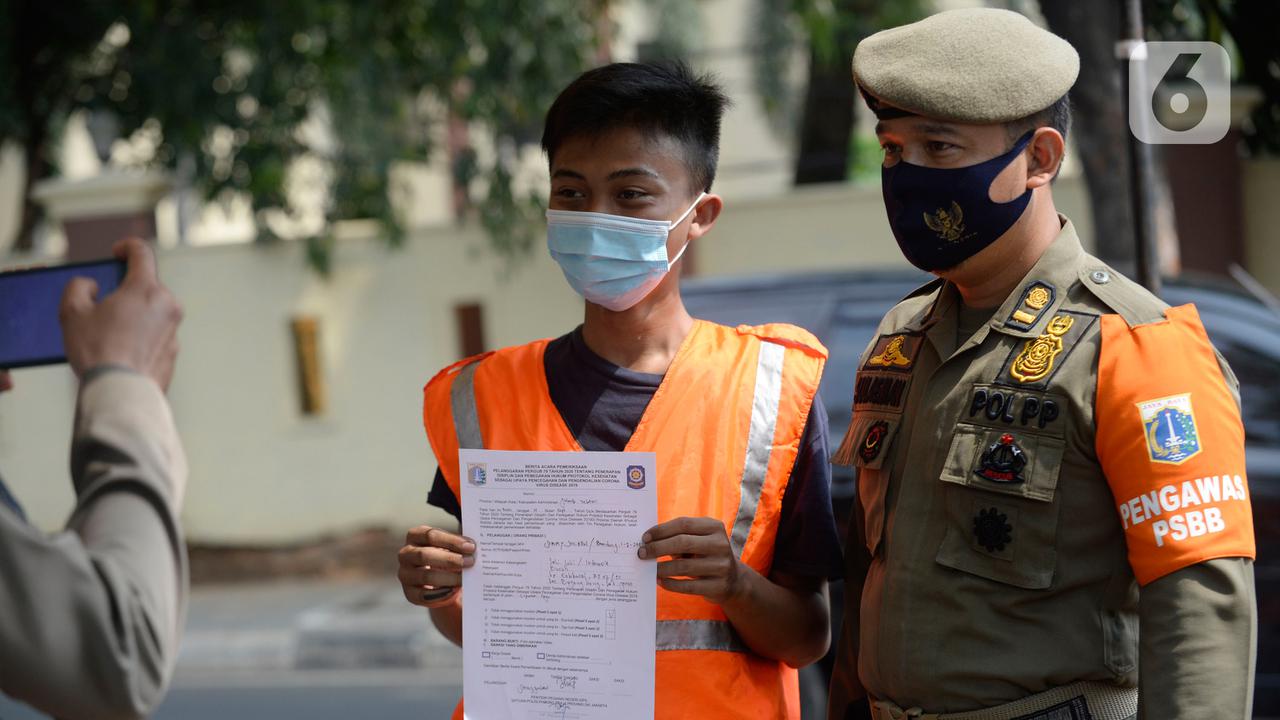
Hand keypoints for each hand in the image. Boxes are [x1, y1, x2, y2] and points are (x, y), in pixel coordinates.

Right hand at [59, 238, 182, 390]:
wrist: (120, 392)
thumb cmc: (97, 351)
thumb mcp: (72, 312)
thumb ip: (79, 287)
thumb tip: (92, 285)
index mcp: (146, 289)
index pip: (142, 253)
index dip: (127, 247)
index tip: (117, 252)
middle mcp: (168, 306)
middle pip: (146, 287)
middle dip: (125, 291)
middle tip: (102, 305)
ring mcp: (174, 330)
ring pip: (151, 313)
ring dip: (133, 316)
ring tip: (108, 333)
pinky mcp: (174, 352)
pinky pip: (155, 336)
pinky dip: (140, 337)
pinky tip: (120, 351)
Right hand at [398, 525, 475, 606]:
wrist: (439, 579)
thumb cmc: (446, 556)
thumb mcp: (450, 546)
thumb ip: (459, 546)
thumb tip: (473, 550)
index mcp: (415, 536)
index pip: (431, 535)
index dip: (452, 541)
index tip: (471, 547)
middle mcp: (406, 554)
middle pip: (425, 555)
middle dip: (450, 559)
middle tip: (470, 562)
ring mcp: (405, 574)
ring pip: (426, 576)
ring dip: (449, 578)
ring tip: (465, 579)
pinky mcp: (409, 594)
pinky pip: (425, 595)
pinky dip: (441, 593)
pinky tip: (455, 591)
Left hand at [638, 516, 746, 604]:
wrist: (733, 580)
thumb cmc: (706, 555)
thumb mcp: (699, 541)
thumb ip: (679, 538)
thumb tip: (649, 542)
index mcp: (715, 527)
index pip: (683, 524)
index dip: (661, 530)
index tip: (644, 538)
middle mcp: (721, 544)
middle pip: (682, 542)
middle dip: (658, 548)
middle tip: (641, 553)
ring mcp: (721, 566)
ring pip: (683, 566)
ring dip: (661, 568)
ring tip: (649, 568)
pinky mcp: (718, 586)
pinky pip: (688, 586)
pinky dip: (670, 583)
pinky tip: (659, 581)